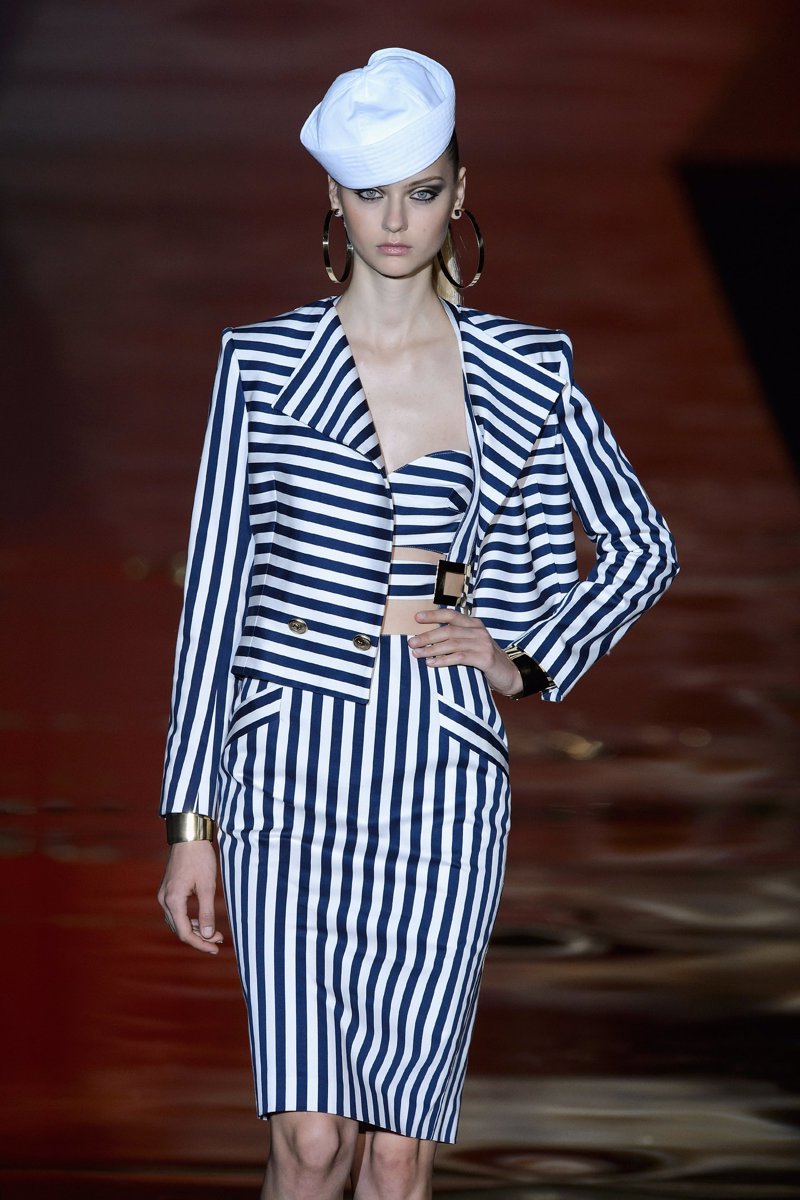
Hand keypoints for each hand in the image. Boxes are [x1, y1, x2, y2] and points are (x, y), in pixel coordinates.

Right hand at [157, 840, 223, 955]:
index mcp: (173, 900)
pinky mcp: (168, 890)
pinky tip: (203, 921)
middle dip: (200, 938)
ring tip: (215, 934)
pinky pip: (176, 912)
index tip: (216, 948)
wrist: (189, 835)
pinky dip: (189, 919)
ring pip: (177, 922)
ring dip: (195, 930)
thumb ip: (207, 912)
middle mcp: (164, 900)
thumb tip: (209, 935)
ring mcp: (164, 894)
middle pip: (179, 930)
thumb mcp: (208, 886)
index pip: (185, 933)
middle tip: (219, 941)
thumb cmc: (200, 858)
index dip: (201, 944)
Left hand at [409, 608, 522, 696]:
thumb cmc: (486, 660)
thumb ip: (456, 639)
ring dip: (431, 649)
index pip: (451, 615)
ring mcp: (483, 644)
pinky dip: (443, 660)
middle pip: (448, 630)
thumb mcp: (472, 645)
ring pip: (452, 643)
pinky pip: (459, 657)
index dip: (433, 615)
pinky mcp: (485, 658)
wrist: (510, 675)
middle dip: (427, 636)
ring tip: (417, 654)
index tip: (416, 617)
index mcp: (474, 624)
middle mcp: (478, 631)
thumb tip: (427, 640)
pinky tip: (431, 663)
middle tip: (411, 643)